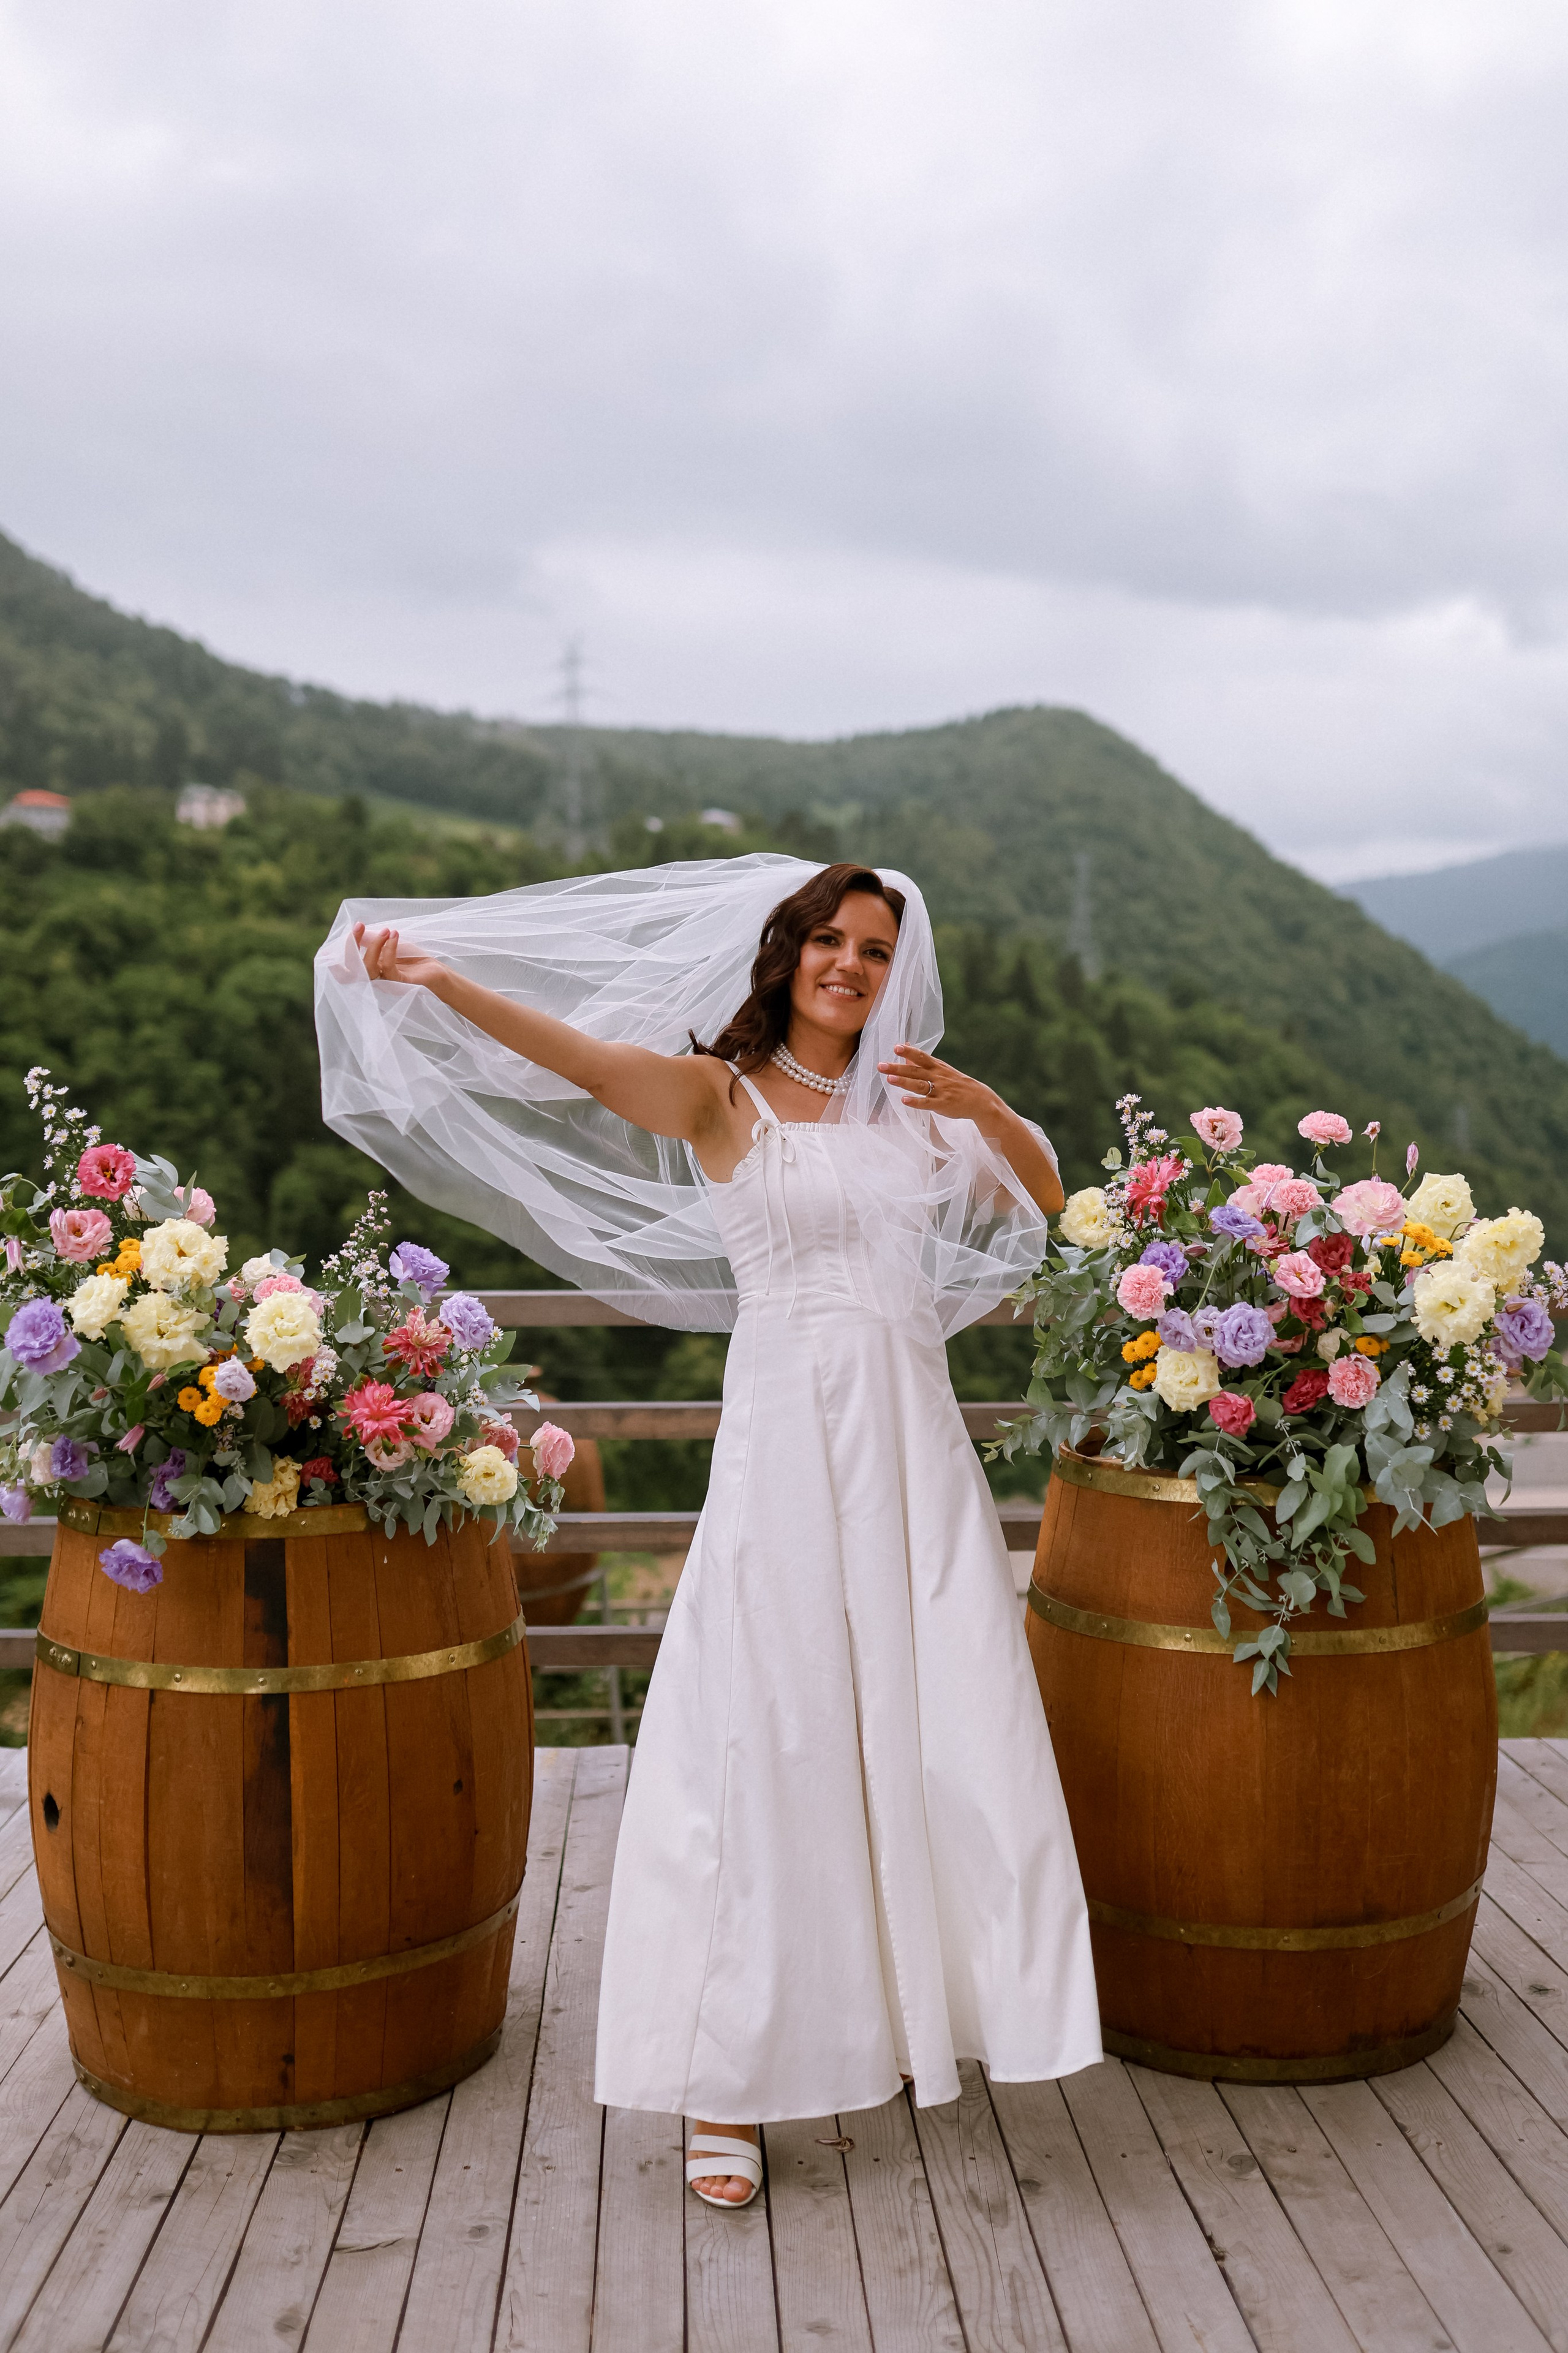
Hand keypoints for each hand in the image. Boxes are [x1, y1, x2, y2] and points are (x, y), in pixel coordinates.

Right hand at [353, 923, 450, 993]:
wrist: (437, 973)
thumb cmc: (414, 959)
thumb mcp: (392, 944)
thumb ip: (376, 940)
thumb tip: (359, 930)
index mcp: (371, 970)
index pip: (349, 966)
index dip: (343, 952)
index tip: (348, 931)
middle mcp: (376, 978)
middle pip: (353, 968)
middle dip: (352, 946)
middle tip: (359, 926)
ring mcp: (387, 982)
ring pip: (369, 967)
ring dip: (374, 945)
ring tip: (385, 930)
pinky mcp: (400, 983)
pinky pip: (388, 967)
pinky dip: (390, 949)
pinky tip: (394, 935)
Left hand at [877, 1046, 993, 1119]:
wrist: (978, 1099)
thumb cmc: (955, 1083)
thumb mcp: (940, 1068)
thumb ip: (921, 1060)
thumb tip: (905, 1045)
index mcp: (936, 1067)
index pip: (921, 1057)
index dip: (909, 1052)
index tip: (896, 1047)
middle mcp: (937, 1077)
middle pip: (915, 1071)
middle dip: (897, 1068)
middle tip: (881, 1065)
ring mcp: (940, 1090)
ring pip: (919, 1085)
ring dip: (904, 1082)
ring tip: (889, 1079)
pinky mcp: (942, 1104)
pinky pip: (927, 1103)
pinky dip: (915, 1101)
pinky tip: (904, 1100)